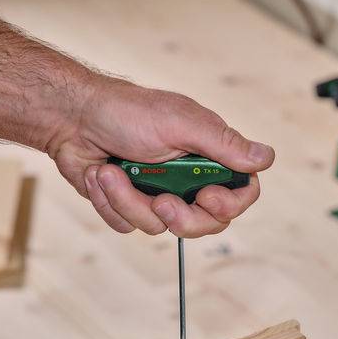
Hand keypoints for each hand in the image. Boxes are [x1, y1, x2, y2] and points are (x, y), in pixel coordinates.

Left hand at [46, 76, 274, 237]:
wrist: (70, 118)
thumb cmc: (125, 111)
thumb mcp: (181, 123)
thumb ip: (224, 145)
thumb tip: (267, 158)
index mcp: (208, 154)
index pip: (241, 192)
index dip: (230, 205)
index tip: (207, 196)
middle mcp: (188, 177)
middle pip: (206, 222)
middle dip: (180, 217)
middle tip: (160, 201)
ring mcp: (158, 192)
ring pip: (160, 226)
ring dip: (129, 200)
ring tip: (110, 172)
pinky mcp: (128, 204)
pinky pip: (128, 225)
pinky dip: (110, 201)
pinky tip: (100, 175)